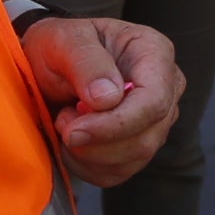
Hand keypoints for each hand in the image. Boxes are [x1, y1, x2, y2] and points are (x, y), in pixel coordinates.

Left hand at [25, 17, 181, 184]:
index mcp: (154, 53)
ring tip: (65, 123)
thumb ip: (86, 63)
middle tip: (62, 122)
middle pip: (147, 137)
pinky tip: (70, 143)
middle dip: (97, 142)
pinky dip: (87, 167)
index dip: (117, 124)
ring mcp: (155, 121)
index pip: (154, 101)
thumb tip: (109, 99)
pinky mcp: (138, 146)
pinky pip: (118, 173)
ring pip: (135, 159)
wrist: (48, 65)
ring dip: (88, 154)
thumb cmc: (58, 46)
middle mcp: (165, 88)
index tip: (74, 130)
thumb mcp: (62, 41)